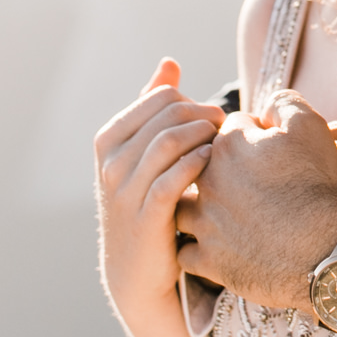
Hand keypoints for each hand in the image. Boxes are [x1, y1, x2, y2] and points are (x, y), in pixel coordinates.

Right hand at [94, 59, 220, 336]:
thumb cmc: (148, 204)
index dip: (195, 101)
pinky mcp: (145, 217)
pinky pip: (174, 177)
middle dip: (205, 116)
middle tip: (227, 131)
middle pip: (169, 115)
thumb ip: (153, 109)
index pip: (160, 97)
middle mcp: (111, 162)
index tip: (214, 119)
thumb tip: (169, 63)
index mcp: (109, 139)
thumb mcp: (144, 155)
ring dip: (206, 138)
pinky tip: (215, 167)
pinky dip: (199, 164)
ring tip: (224, 148)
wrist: (137, 274)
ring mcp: (124, 190)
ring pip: (170, 141)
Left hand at [174, 91, 336, 312]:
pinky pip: (186, 252)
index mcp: (228, 146)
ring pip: (181, 208)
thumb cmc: (318, 187)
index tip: (267, 151)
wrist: (325, 250)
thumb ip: (283, 103)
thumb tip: (265, 107)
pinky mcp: (209, 260)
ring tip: (221, 214)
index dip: (250, 136)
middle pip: (198, 165)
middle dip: (217, 169)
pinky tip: (213, 247)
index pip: (227, 128)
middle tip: (248, 182)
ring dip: (196, 208)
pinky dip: (197, 249)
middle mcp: (208, 182)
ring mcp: (205, 223)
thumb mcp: (311, 127)